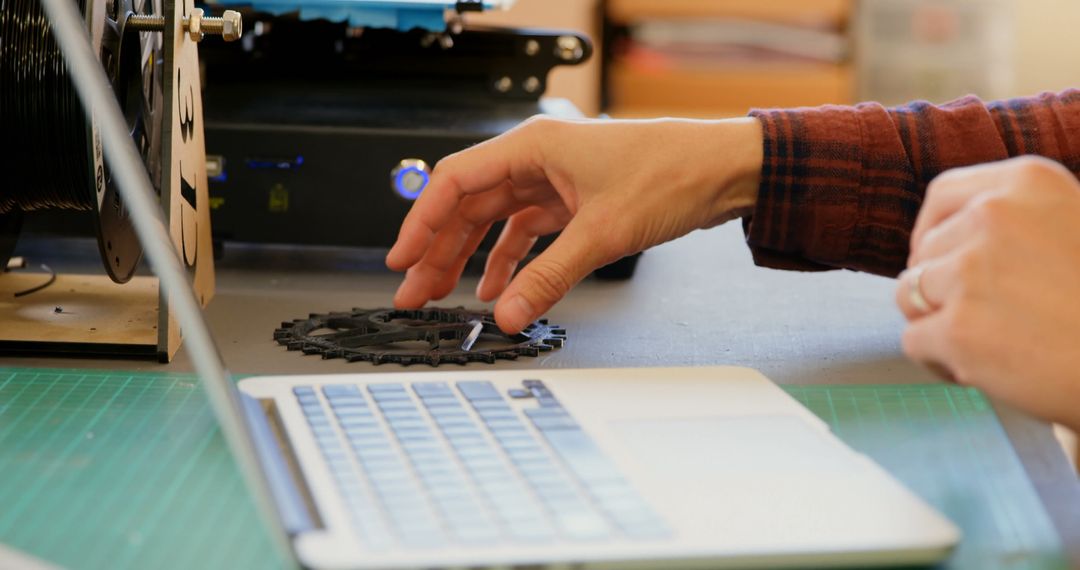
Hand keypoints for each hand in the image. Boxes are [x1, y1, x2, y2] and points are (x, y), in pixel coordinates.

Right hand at [387, 116, 762, 332]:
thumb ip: (549, 277)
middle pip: (469, 207)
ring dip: (468, 258)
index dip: (420, 223)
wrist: (723, 171)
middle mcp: (537, 160)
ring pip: (494, 221)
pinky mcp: (574, 202)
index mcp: (532, 147)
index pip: (454, 182)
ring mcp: (554, 181)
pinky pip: (527, 232)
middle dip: (438, 251)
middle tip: (414, 292)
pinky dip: (510, 260)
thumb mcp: (603, 233)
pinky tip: (497, 287)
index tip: (401, 260)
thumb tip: (510, 315)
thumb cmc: (672, 173)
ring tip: (444, 295)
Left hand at [897, 156, 1079, 429]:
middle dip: (942, 288)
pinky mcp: (959, 329)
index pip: (942, 195)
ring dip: (936, 323)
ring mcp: (972, 272)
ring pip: (909, 295)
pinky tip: (982, 369)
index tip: (942, 258)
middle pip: (923, 253)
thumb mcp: (1076, 224)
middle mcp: (993, 216)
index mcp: (1028, 181)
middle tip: (988, 317)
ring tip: (986, 343)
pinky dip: (939, 361)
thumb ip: (1019, 218)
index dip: (932, 231)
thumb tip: (946, 240)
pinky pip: (914, 341)